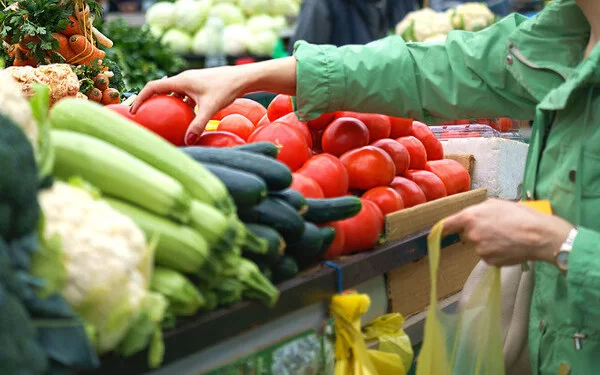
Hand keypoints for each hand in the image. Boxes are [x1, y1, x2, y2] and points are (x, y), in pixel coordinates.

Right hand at [130, 57, 296, 145]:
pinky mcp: (200, 86)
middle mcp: (184, 79)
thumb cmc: (227, 89)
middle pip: (161, 90)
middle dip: (150, 102)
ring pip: (173, 93)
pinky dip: (180, 106)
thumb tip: (187, 141)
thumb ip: (198, 124)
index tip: (134, 111)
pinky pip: (184, 97)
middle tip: (143, 117)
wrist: (243, 78)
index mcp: (181, 80)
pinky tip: (184, 120)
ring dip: (166, 104)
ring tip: (160, 120)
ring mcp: (192, 82)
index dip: (141, 98)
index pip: (153, 87)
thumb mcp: (210, 108)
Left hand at [443, 199, 573, 266]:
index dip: (443, 228)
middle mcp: (471, 234)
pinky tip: (509, 246)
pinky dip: (496, 252)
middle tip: (497, 228)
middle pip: (467, 235)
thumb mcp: (497, 203)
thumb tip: (473, 215)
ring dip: (488, 242)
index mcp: (470, 217)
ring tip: (507, 236)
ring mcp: (480, 250)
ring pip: (479, 246)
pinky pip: (488, 256)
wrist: (539, 235)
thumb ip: (479, 210)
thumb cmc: (520, 215)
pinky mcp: (489, 261)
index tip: (439, 231)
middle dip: (478, 232)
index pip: (447, 224)